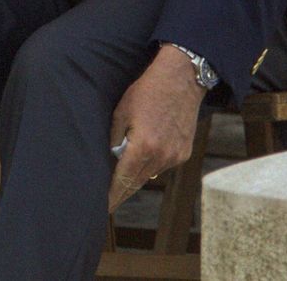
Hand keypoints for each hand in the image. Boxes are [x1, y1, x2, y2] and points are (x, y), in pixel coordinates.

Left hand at [107, 46, 206, 210]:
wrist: (181, 80)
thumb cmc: (146, 92)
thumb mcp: (121, 112)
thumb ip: (115, 140)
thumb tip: (111, 159)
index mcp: (143, 147)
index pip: (123, 180)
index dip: (112, 195)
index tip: (102, 207)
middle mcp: (161, 156)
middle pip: (136, 183)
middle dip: (121, 192)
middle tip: (108, 200)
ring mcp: (175, 156)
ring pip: (149, 175)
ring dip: (135, 177)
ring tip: (121, 178)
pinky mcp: (184, 153)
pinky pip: (162, 166)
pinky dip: (151, 165)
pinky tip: (143, 157)